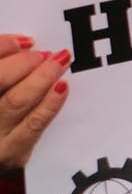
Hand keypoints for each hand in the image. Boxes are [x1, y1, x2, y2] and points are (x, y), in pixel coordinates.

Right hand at [0, 36, 69, 172]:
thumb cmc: (3, 118)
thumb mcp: (2, 89)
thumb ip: (5, 69)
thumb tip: (23, 46)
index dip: (2, 47)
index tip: (25, 41)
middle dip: (22, 63)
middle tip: (43, 54)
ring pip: (16, 101)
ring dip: (41, 78)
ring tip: (59, 63)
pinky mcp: (11, 152)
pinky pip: (33, 124)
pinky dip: (50, 103)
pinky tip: (62, 87)